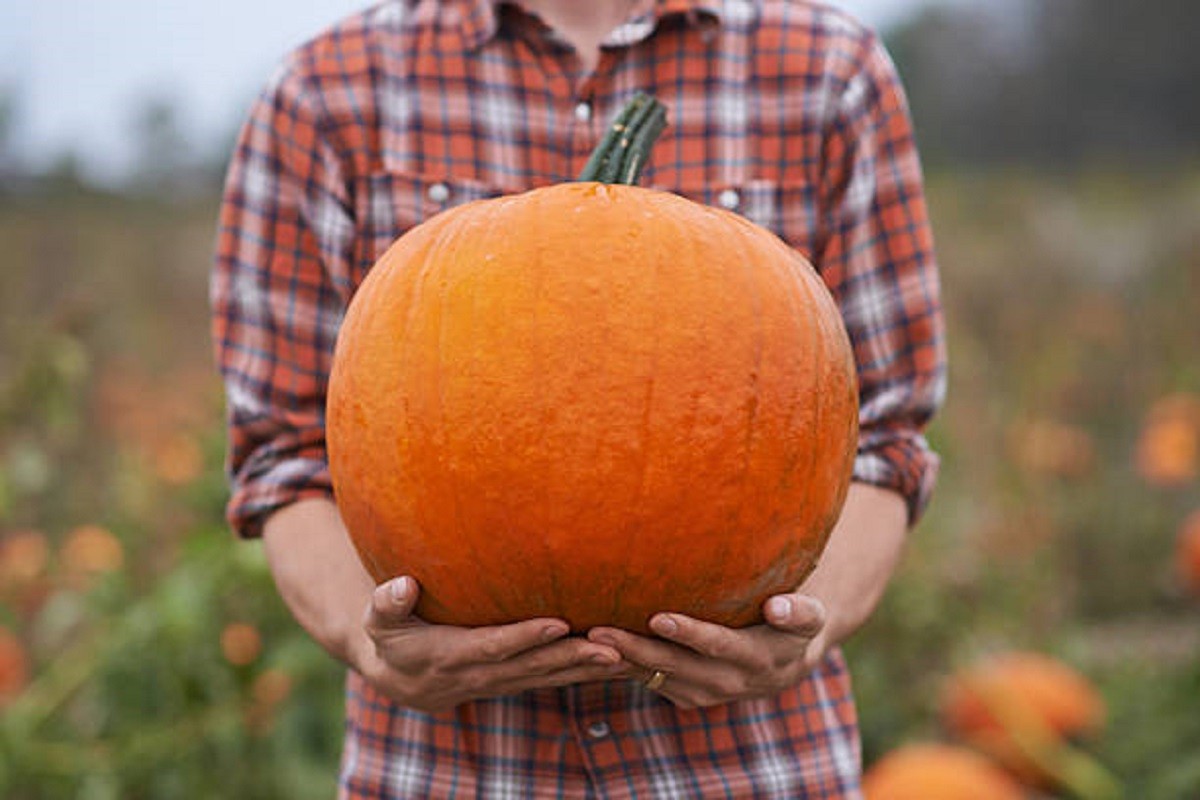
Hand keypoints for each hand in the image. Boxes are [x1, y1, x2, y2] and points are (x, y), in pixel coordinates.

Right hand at [354, 576, 625, 712]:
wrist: (401, 679)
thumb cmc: (391, 636)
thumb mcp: (378, 620)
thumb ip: (387, 602)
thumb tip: (401, 585)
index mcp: (452, 656)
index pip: (495, 646)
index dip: (525, 637)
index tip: (558, 623)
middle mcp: (483, 675)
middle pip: (535, 667)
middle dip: (575, 658)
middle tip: (614, 647)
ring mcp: (504, 682)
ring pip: (552, 677)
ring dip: (590, 670)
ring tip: (631, 657)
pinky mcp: (518, 681)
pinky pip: (556, 679)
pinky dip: (588, 673)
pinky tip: (623, 663)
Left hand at [587, 592, 828, 708]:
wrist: (789, 659)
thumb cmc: (794, 621)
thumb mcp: (810, 614)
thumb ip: (798, 611)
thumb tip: (778, 607)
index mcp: (760, 659)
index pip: (720, 646)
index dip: (691, 634)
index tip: (659, 616)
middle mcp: (732, 682)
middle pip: (679, 667)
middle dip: (640, 649)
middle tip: (603, 629)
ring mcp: (708, 693)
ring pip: (661, 679)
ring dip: (626, 661)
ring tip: (592, 637)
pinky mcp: (689, 695)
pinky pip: (654, 683)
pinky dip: (627, 668)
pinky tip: (600, 648)